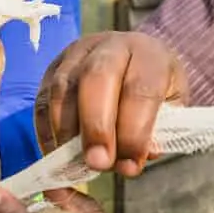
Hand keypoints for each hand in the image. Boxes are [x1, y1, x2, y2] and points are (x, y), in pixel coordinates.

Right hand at [35, 33, 187, 176]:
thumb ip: (158, 132)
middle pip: (96, 79)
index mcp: (148, 54)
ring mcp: (76, 54)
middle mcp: (110, 46)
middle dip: (96, 127)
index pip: (140, 90)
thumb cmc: (157, 89)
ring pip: (63, 89)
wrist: (136, 59)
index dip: (134, 132)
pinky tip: (57, 155)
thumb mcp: (171, 107)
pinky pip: (42, 100)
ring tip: (77, 164)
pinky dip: (47, 132)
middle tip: (98, 164)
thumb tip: (134, 159)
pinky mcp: (52, 68)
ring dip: (68, 132)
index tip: (130, 166)